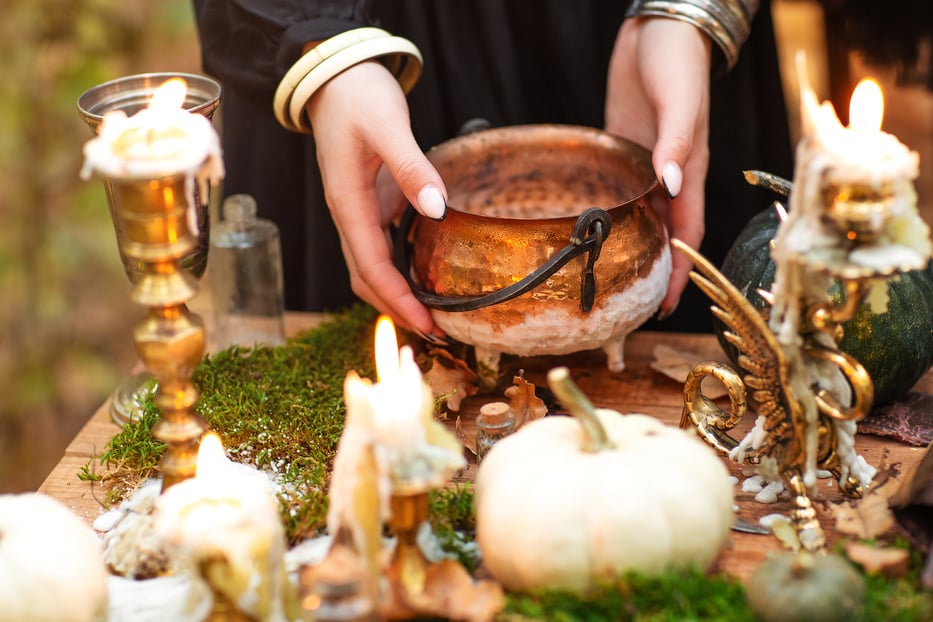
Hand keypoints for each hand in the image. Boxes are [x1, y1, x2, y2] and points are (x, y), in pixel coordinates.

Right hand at [306, 61, 447, 335]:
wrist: (334, 76)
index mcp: (347, 203)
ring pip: (372, 268)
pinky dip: (400, 271)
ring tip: (433, 315)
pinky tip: (426, 277)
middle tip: (438, 332)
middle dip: (398, 310)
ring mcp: (357, 212)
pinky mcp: (368, 204)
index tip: (428, 324)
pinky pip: (381, 248)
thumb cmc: (357, 95)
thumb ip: (412, 166)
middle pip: (368, 279)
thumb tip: (437, 209)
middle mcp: (348, 215)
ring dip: (397, 295)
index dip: (399, 300)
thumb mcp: (387, 124)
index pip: (372, 268)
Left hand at [605, 17, 711, 318]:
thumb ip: (678, 144)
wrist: (659, 28)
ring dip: (631, 247)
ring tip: (611, 278)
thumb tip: (673, 187)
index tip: (667, 304)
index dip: (681, 270)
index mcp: (689, 170)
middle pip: (664, 234)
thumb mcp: (679, 102)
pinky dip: (608, 214)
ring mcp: (644, 164)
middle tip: (632, 304)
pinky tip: (589, 229)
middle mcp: (668, 174)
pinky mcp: (621, 152)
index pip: (689, 232)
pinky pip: (616, 191)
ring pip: (639, 217)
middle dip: (654, 270)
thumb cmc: (677, 61)